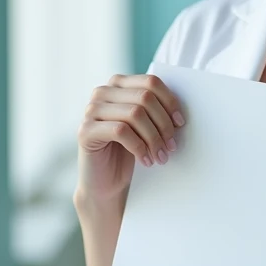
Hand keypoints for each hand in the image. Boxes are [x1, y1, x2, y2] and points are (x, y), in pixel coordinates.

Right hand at [76, 73, 185, 200]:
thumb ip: (156, 110)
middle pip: (145, 98)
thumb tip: (180, 112)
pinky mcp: (85, 131)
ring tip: (161, 156)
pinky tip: (146, 160)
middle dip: (163, 123)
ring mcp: (91, 110)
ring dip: (154, 138)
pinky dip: (139, 147)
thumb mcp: (145, 126)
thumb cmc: (130, 151)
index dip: (170, 102)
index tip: (180, 123)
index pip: (151, 82)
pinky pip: (121, 131)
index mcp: (118, 84)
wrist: (106, 183)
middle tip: (171, 146)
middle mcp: (102, 92)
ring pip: (135, 114)